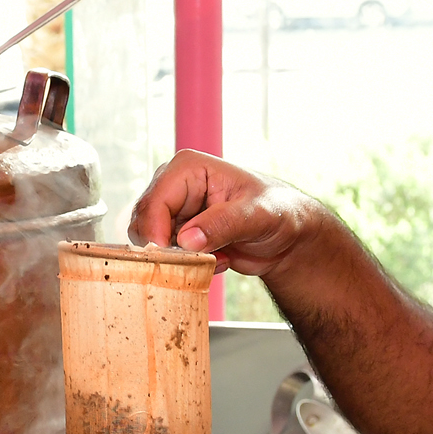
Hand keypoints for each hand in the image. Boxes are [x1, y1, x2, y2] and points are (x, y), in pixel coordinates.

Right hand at [128, 150, 334, 278]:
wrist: (288, 235)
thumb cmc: (279, 212)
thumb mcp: (257, 216)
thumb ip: (223, 224)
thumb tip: (187, 239)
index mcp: (188, 168)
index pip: (154, 202)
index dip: (157, 232)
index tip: (174, 256)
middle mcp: (174, 186)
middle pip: (144, 222)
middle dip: (170, 248)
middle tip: (203, 258)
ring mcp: (174, 211)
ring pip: (151, 243)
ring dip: (182, 258)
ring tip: (217, 255)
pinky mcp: (178, 233)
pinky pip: (166, 256)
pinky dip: (189, 265)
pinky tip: (217, 258)